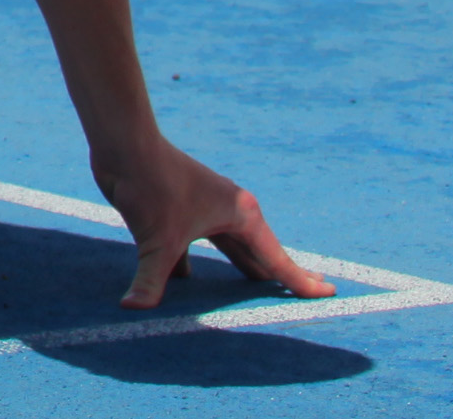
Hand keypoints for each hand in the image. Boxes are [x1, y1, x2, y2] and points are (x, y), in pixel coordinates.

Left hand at [94, 131, 330, 308]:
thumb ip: (151, 279)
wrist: (124, 144)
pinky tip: (187, 282)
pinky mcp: (178, 209)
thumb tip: (134, 308)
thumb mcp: (158, 240)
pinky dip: (192, 264)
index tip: (329, 292)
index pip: (277, 259)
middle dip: (278, 275)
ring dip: (239, 269)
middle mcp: (229, 211)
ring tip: (256, 290)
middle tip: (306, 293)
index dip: (301, 281)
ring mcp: (204, 208)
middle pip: (259, 253)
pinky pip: (193, 245)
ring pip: (228, 248)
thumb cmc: (150, 185)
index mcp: (241, 216)